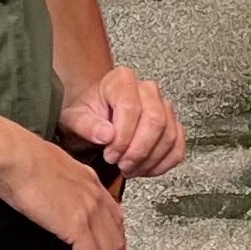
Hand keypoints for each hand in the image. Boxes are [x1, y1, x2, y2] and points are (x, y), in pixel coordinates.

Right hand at [0, 127, 128, 249]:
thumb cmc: (23, 161)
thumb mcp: (54, 172)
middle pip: (116, 241)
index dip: (110, 243)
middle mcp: (97, 198)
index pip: (115, 220)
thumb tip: (55, 202)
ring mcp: (91, 212)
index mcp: (92, 185)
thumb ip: (63, 188)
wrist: (16, 157)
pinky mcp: (77, 225)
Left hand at [59, 65, 185, 178]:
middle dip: (138, 150)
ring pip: (169, 135)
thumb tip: (106, 134)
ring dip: (150, 159)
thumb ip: (85, 125)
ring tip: (130, 169)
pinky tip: (145, 169)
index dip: (122, 137)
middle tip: (122, 165)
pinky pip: (178, 145)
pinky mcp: (172, 123)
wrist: (94, 122)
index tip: (109, 155)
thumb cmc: (85, 118)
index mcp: (121, 80)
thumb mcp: (73, 120)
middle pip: (156, 121)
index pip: (131, 108)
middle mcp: (147, 89)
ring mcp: (163, 105)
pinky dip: (164, 163)